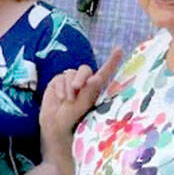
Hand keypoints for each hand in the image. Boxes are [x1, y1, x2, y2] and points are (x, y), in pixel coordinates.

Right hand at [40, 48, 123, 164]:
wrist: (54, 125)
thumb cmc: (73, 120)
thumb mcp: (83, 107)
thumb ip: (89, 92)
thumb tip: (96, 77)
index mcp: (94, 88)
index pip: (104, 72)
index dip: (112, 61)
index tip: (119, 49)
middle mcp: (83, 82)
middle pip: (84, 69)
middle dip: (80, 77)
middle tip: (76, 88)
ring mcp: (70, 81)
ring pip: (70, 73)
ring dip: (67, 86)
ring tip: (67, 100)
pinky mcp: (57, 81)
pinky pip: (59, 77)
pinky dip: (59, 88)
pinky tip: (60, 98)